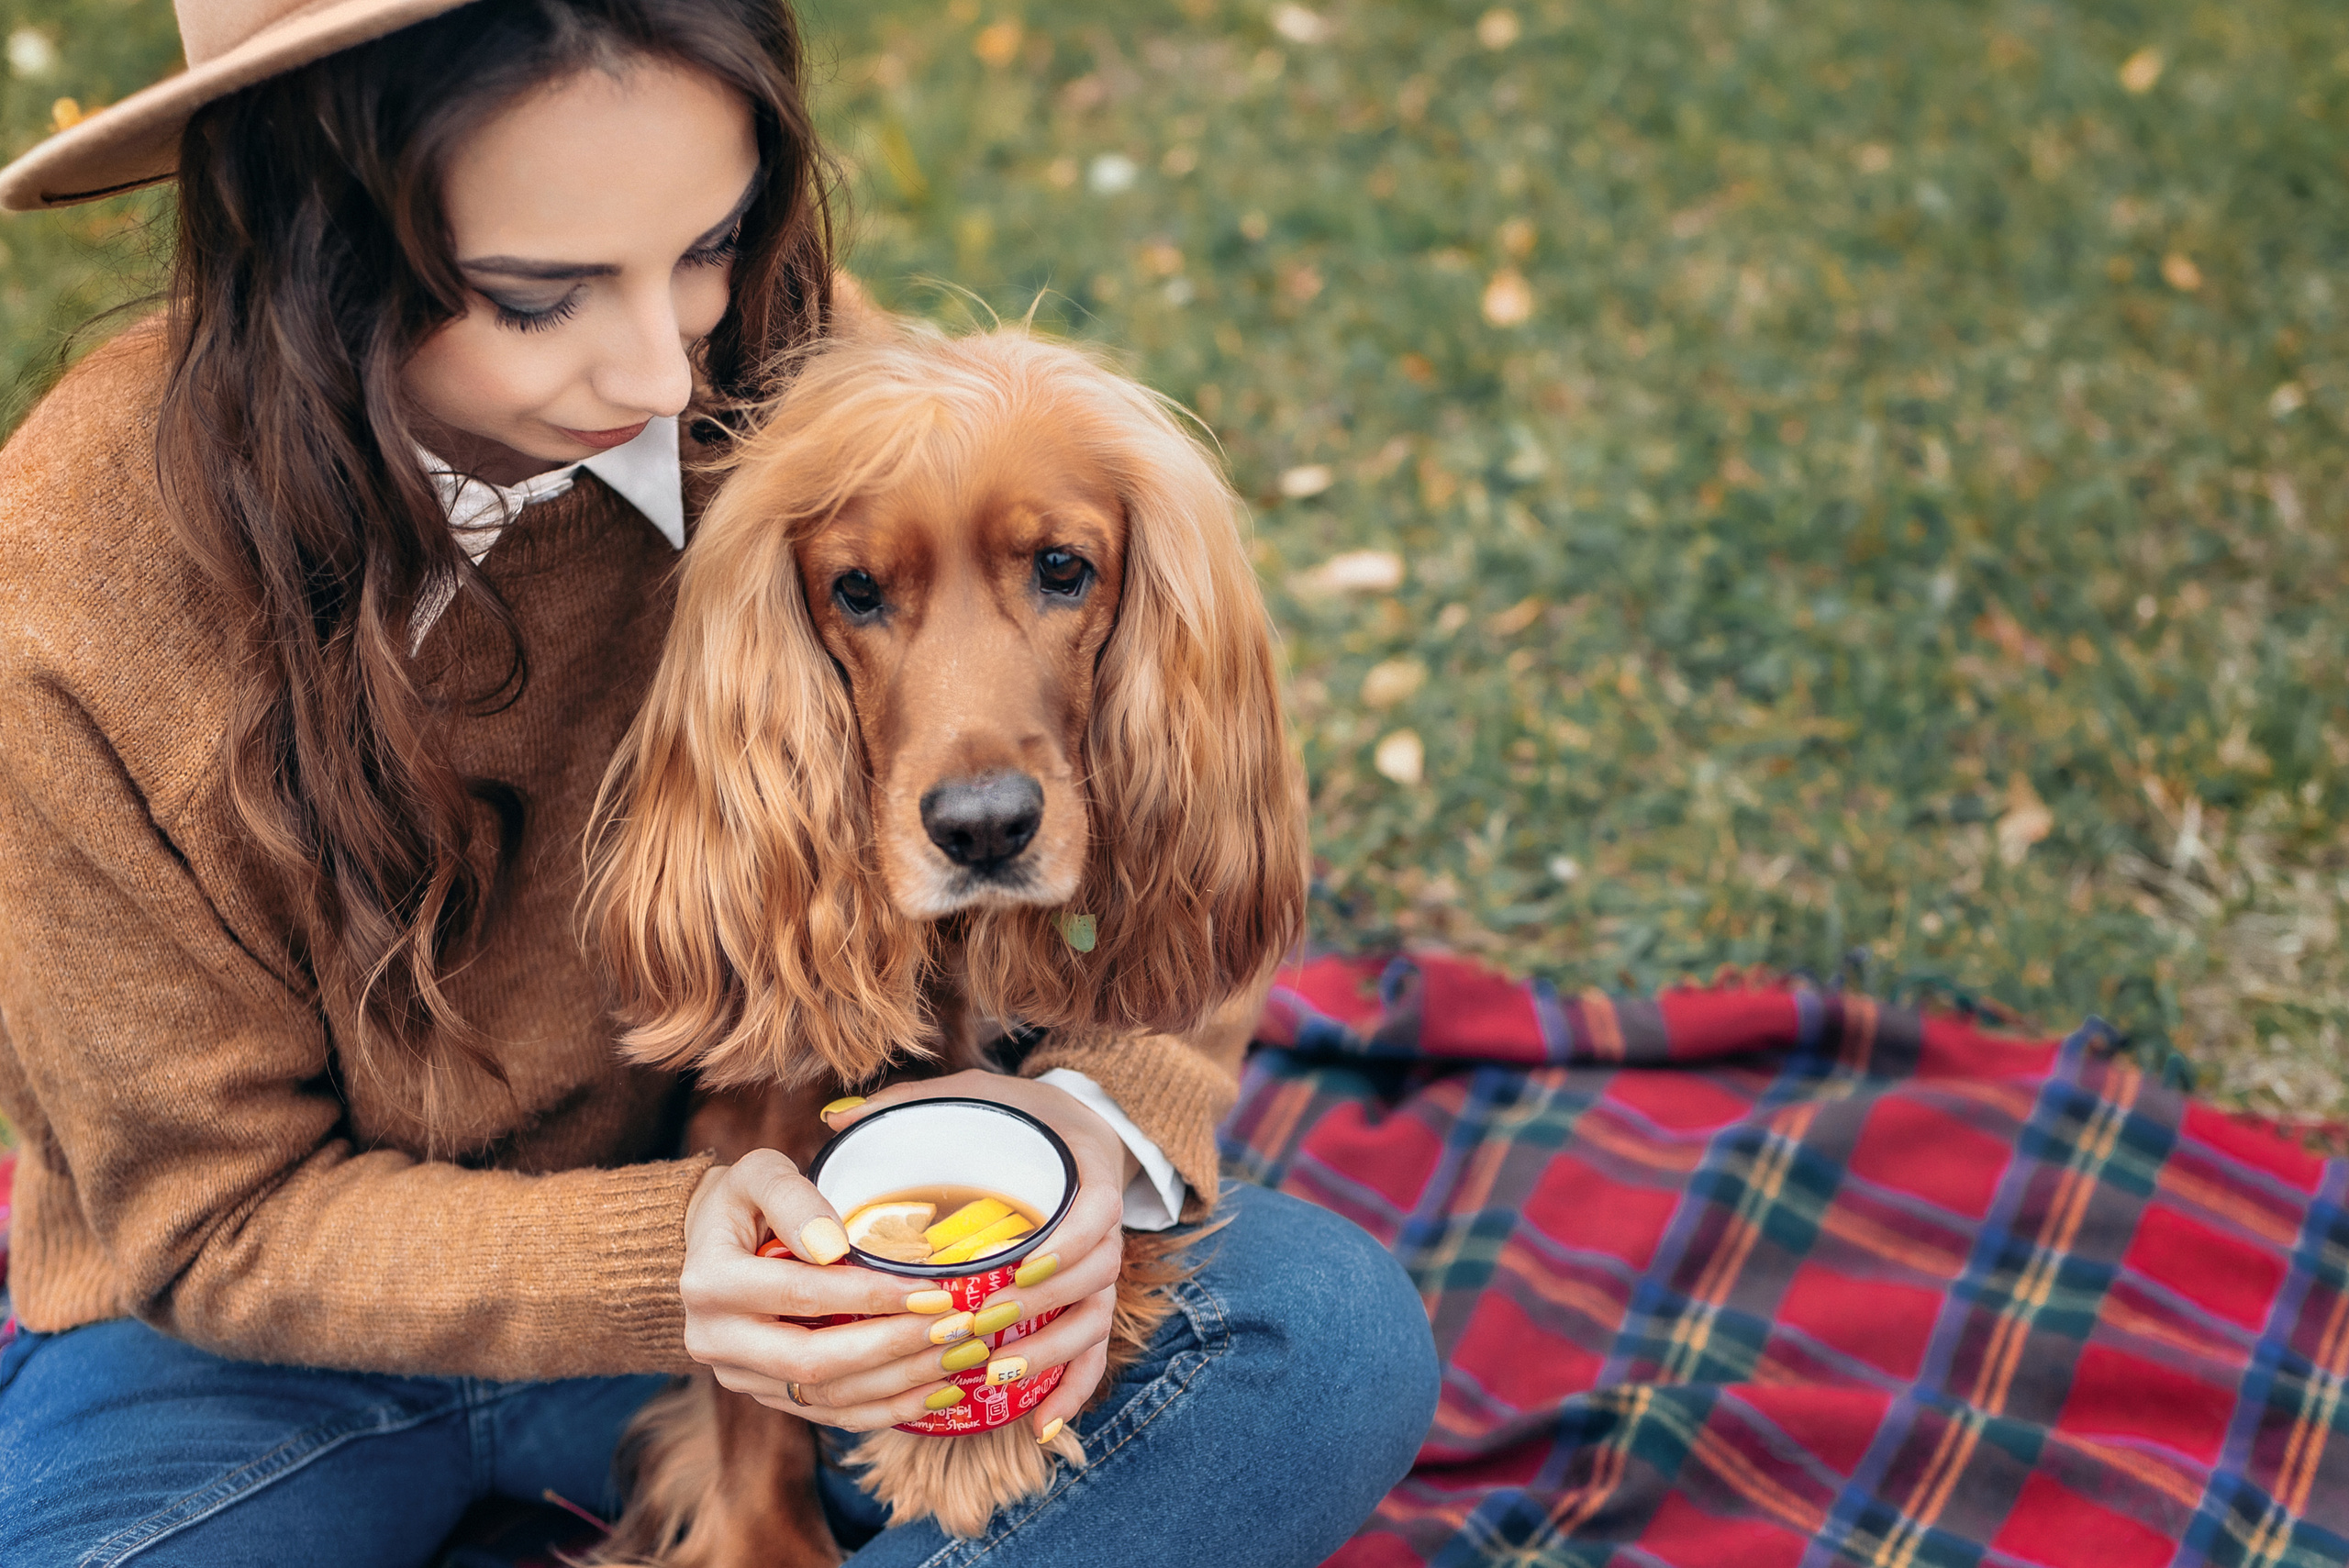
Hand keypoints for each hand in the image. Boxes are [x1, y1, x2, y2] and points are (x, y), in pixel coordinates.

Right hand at [680, 1151, 983, 1429]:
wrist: (711, 1244)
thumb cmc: (744, 1202)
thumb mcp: (758, 1175)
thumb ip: (792, 1198)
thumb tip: (833, 1247)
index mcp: (710, 1282)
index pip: (801, 1294)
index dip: (868, 1296)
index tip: (930, 1289)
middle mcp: (715, 1339)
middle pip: (812, 1361)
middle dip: (891, 1347)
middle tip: (951, 1328)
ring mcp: (738, 1375)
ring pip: (824, 1397)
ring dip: (897, 1383)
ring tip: (954, 1357)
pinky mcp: (764, 1394)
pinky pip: (827, 1414)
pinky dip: (883, 1409)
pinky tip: (932, 1392)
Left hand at [808, 1070, 1135, 1434]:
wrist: (1072, 1128)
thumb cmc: (1016, 1115)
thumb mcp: (972, 1094)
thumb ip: (909, 1103)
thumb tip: (833, 1121)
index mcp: (1085, 1173)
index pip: (1096, 1215)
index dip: (1066, 1246)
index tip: (1020, 1267)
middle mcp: (1104, 1229)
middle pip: (1094, 1276)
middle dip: (1041, 1307)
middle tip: (982, 1323)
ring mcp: (1100, 1271)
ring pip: (1093, 1322)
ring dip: (1051, 1353)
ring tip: (997, 1373)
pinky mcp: (1091, 1302)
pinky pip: (1093, 1355)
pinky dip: (1073, 1392)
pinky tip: (1039, 1427)